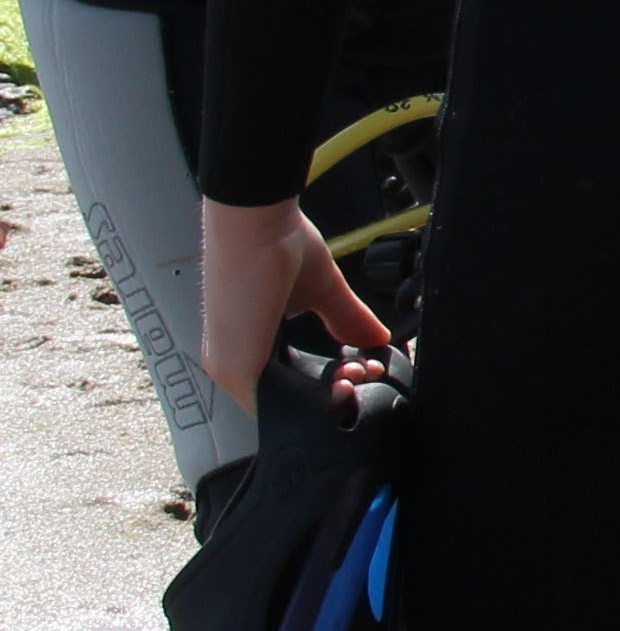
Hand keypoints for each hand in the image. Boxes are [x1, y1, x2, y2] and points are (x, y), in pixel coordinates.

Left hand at [195, 197, 388, 411]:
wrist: (254, 224)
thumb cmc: (274, 244)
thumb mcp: (323, 290)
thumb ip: (347, 318)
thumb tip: (380, 339)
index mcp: (247, 342)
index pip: (291, 378)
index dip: (332, 379)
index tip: (362, 363)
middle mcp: (232, 359)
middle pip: (292, 396)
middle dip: (337, 391)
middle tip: (367, 369)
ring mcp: (229, 367)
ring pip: (286, 404)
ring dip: (330, 397)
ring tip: (359, 371)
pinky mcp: (233, 369)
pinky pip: (275, 406)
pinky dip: (313, 403)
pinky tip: (342, 385)